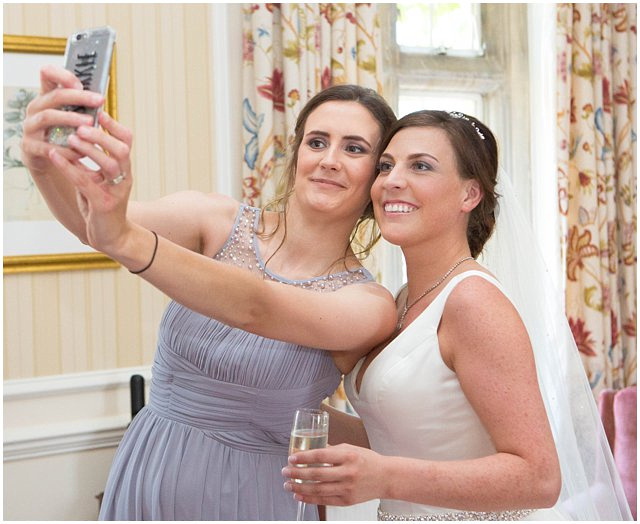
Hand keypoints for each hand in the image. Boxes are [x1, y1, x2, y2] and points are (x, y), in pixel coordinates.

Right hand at [21, 64, 102, 175]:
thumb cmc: (63, 135)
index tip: (81, 82)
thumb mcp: (71, 118)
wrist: (47, 160)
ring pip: (48, 117)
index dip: (62, 75)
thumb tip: (101, 100)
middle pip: (54, 96)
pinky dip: (65, 149)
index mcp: (46, 98)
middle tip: (99, 100)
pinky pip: (47, 146)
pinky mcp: (29, 146)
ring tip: (90, 123)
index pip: (47, 75)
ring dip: (70, 118)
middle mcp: (35, 109)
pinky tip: (80, 152)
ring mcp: (30, 126)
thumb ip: (81, 108)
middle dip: (78, 97)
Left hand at [48, 111, 134, 254]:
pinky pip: (87, 182)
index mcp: (123, 170)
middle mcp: (124, 178)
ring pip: (109, 165)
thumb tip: (73, 140)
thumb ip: (89, 163)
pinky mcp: (104, 204)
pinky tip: (55, 157)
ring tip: (71, 139)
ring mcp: (116, 192)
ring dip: (90, 150)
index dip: (114, 126)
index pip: (127, 142)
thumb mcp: (98, 180)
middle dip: (102, 136)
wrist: (112, 237)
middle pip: (121, 150)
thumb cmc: (102, 206)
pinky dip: (70, 168)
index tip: (99, 114)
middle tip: (82, 127)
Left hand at [282, 443, 386, 505]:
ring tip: (288, 485)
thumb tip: (312, 448)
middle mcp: (347, 472)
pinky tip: (299, 495)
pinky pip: (324, 500)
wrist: (386, 477)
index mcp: (348, 456)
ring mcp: (347, 488)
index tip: (292, 458)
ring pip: (318, 489)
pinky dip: (310, 498)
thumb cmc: (368, 460)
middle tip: (285, 471)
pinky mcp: (347, 500)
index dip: (304, 457)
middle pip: (317, 474)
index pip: (321, 456)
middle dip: (297, 473)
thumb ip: (332, 450)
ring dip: (300, 487)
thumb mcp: (351, 448)